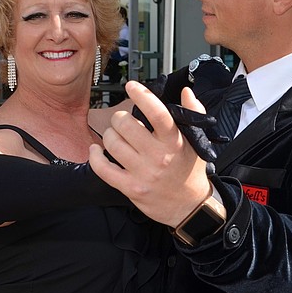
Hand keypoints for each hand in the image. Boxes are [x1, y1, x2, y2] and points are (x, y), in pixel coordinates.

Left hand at [89, 81, 210, 226]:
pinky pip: (103, 169)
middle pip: (127, 125)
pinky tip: (96, 150)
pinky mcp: (131, 188)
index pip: (157, 113)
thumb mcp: (197, 141)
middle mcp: (158, 156)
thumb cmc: (190, 171)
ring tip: (115, 135)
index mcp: (174, 141)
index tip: (131, 86)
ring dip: (109, 135)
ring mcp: (143, 173)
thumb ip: (193, 112)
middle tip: (122, 120)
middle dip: (120, 118)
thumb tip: (185, 91)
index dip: (142, 96)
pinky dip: (95, 157)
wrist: (189, 206)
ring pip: (112, 143)